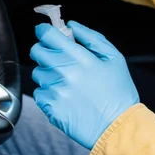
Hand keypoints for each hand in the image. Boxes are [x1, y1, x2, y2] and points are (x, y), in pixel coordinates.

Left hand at [30, 21, 138, 149]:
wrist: (118, 128)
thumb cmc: (118, 94)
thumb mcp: (114, 58)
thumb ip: (91, 37)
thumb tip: (71, 25)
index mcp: (78, 57)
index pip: (46, 34)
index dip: (44, 31)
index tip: (46, 33)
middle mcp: (62, 71)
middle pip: (36, 51)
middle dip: (45, 51)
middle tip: (59, 60)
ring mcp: (53, 88)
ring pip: (38, 72)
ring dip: (48, 74)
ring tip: (68, 84)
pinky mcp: (48, 105)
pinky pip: (39, 92)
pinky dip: (48, 93)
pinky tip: (65, 97)